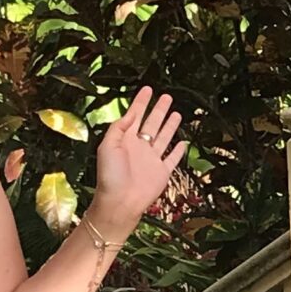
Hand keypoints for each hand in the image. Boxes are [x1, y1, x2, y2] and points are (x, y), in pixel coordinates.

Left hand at [87, 89, 184, 239]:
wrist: (120, 202)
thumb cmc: (110, 176)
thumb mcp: (107, 146)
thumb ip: (119, 128)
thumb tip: (130, 114)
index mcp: (126, 140)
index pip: (135, 115)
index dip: (141, 102)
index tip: (148, 89)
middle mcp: (140, 147)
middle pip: (152, 123)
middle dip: (159, 109)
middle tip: (167, 97)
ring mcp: (152, 159)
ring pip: (164, 137)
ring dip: (170, 125)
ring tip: (176, 113)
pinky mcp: (162, 172)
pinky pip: (173, 159)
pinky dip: (179, 151)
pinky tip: (183, 143)